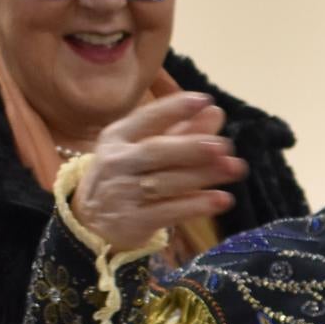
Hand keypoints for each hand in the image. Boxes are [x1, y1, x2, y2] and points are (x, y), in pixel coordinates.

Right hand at [68, 92, 245, 254]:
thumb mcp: (143, 150)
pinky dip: (196, 205)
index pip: (146, 118)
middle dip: (192, 147)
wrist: (90, 223)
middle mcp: (117, 163)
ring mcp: (122, 193)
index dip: (174, 109)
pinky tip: (221, 199)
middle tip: (224, 145)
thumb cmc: (125, 177)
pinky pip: (168, 212)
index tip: (203, 100)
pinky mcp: (132, 222)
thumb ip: (180, 132)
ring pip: (165, 182)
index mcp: (117, 137)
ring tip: (234, 169)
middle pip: (156, 152)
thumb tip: (214, 111)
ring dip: (202, 176)